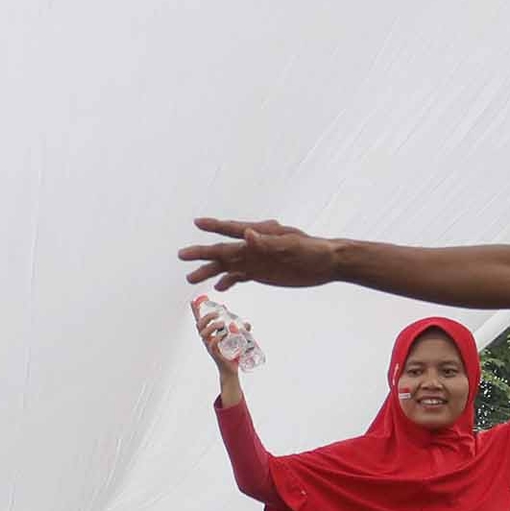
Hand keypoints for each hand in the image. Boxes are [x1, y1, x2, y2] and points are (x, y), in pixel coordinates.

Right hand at [181, 218, 332, 290]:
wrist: (328, 264)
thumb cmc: (313, 250)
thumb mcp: (292, 246)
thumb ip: (268, 241)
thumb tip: (247, 235)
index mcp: (260, 234)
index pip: (232, 230)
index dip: (214, 226)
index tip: (197, 222)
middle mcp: (254, 246)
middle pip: (223, 250)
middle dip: (202, 254)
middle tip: (182, 256)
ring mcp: (257, 260)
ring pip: (227, 265)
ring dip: (210, 271)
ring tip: (190, 279)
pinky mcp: (263, 273)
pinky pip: (240, 277)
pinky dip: (228, 281)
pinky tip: (218, 288)